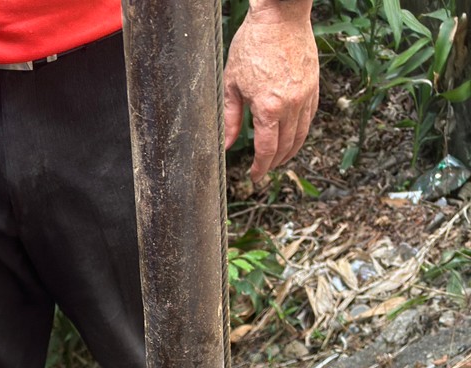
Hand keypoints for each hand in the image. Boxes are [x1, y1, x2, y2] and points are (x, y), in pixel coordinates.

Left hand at [224, 3, 319, 184]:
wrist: (281, 16)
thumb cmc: (253, 44)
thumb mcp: (232, 83)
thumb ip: (231, 118)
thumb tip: (228, 145)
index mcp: (269, 107)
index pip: (267, 150)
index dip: (260, 168)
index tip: (255, 177)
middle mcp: (291, 105)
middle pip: (285, 146)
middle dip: (274, 163)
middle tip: (265, 170)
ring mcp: (306, 95)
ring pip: (301, 134)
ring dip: (290, 151)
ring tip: (279, 159)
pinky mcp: (314, 85)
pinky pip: (310, 117)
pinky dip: (301, 131)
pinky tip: (292, 135)